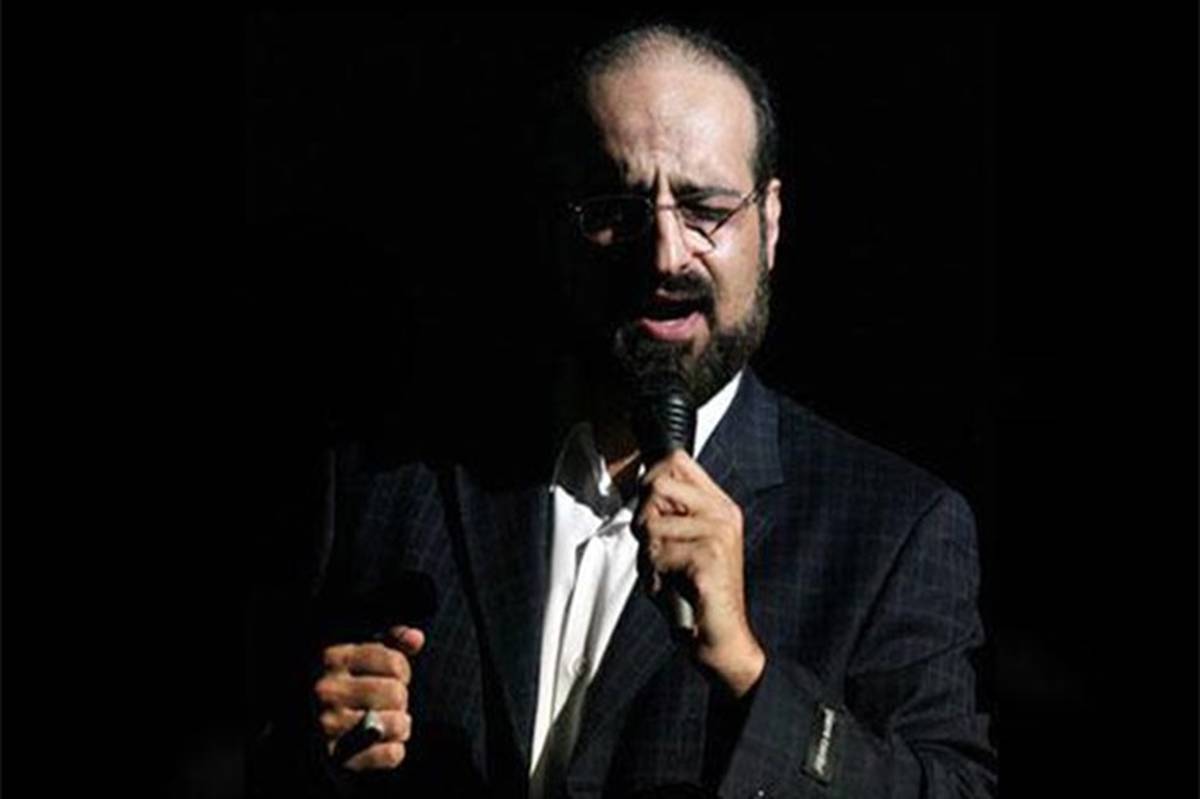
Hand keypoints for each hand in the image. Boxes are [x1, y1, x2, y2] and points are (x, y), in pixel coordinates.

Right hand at [314, 626, 424, 770]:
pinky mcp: (337, 758)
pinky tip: (381, 743)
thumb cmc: (341, 682)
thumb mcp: (359, 652)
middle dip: (400, 699)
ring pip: (398, 724)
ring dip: (400, 725)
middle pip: (397, 694)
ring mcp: (329, 726)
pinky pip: (391, 754)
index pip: (395, 664)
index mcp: (333, 658)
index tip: (391, 676)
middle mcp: (328, 691)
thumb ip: (390, 641)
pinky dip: (394, 751)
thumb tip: (416, 637)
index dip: (401, 671)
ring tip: (387, 721)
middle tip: (386, 702)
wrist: (303, 725)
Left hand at [636, 450, 764, 696]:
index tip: (652, 510)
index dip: (651, 480)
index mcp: (719, 505)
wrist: (720, 636)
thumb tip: (646, 482)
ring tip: (668, 574)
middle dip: (643, 521)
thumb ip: (670, 512)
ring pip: (650, 524)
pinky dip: (654, 576)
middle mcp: (722, 514)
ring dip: (647, 556)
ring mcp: (718, 534)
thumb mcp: (682, 543)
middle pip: (657, 484)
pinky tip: (673, 588)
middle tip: (658, 551)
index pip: (677, 460)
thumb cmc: (695, 593)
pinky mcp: (708, 558)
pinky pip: (656, 554)